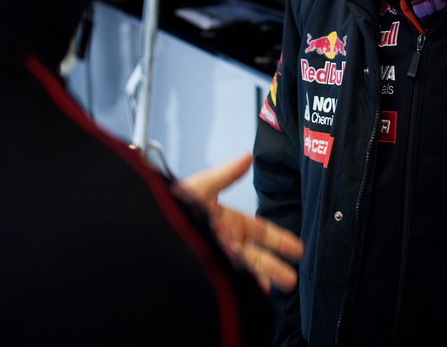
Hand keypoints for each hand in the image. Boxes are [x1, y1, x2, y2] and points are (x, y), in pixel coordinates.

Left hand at [175, 154, 303, 292]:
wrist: (148, 231)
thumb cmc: (171, 207)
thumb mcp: (201, 188)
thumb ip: (226, 175)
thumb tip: (248, 156)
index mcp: (228, 222)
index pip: (261, 232)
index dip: (280, 240)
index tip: (297, 249)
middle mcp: (226, 242)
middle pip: (258, 256)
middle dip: (276, 266)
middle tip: (292, 279)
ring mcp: (219, 259)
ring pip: (248, 270)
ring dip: (265, 278)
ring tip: (282, 287)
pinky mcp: (210, 272)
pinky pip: (233, 280)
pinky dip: (247, 285)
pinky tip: (258, 290)